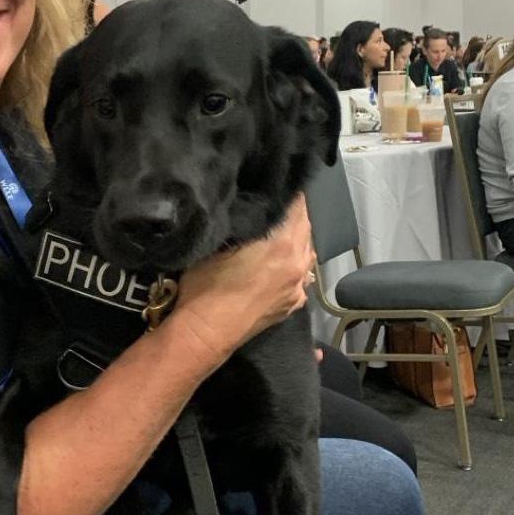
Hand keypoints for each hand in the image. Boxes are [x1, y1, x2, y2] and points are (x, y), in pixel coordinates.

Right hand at [170, 195, 315, 367]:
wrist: (207, 332)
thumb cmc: (206, 284)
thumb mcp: (218, 242)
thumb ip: (243, 222)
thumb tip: (250, 206)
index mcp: (282, 243)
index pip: (297, 206)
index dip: (289, 192)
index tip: (279, 182)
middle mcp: (298, 263)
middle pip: (305, 228)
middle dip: (293, 214)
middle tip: (276, 204)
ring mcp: (298, 287)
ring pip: (306, 252)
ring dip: (297, 239)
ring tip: (279, 231)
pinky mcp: (293, 304)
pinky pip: (301, 275)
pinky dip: (295, 262)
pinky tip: (281, 261)